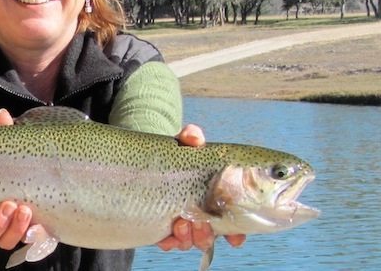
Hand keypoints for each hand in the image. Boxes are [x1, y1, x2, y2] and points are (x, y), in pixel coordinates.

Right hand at [0, 109, 30, 249]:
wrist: (28, 176)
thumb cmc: (3, 166)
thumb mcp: (0, 152)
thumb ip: (0, 136)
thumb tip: (3, 115)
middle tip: (8, 205)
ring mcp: (7, 232)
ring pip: (3, 242)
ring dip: (13, 230)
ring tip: (24, 209)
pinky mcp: (27, 234)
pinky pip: (28, 242)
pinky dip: (33, 235)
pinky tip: (40, 224)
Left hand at [155, 124, 246, 251]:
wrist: (144, 160)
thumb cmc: (173, 152)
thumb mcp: (183, 143)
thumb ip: (191, 137)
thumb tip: (194, 137)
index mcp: (214, 198)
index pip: (232, 221)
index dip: (237, 234)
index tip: (235, 238)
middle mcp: (200, 214)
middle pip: (211, 235)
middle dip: (207, 235)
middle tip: (201, 223)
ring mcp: (181, 222)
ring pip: (191, 241)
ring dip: (189, 238)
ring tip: (181, 224)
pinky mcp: (160, 227)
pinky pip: (167, 243)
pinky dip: (169, 242)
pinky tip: (166, 236)